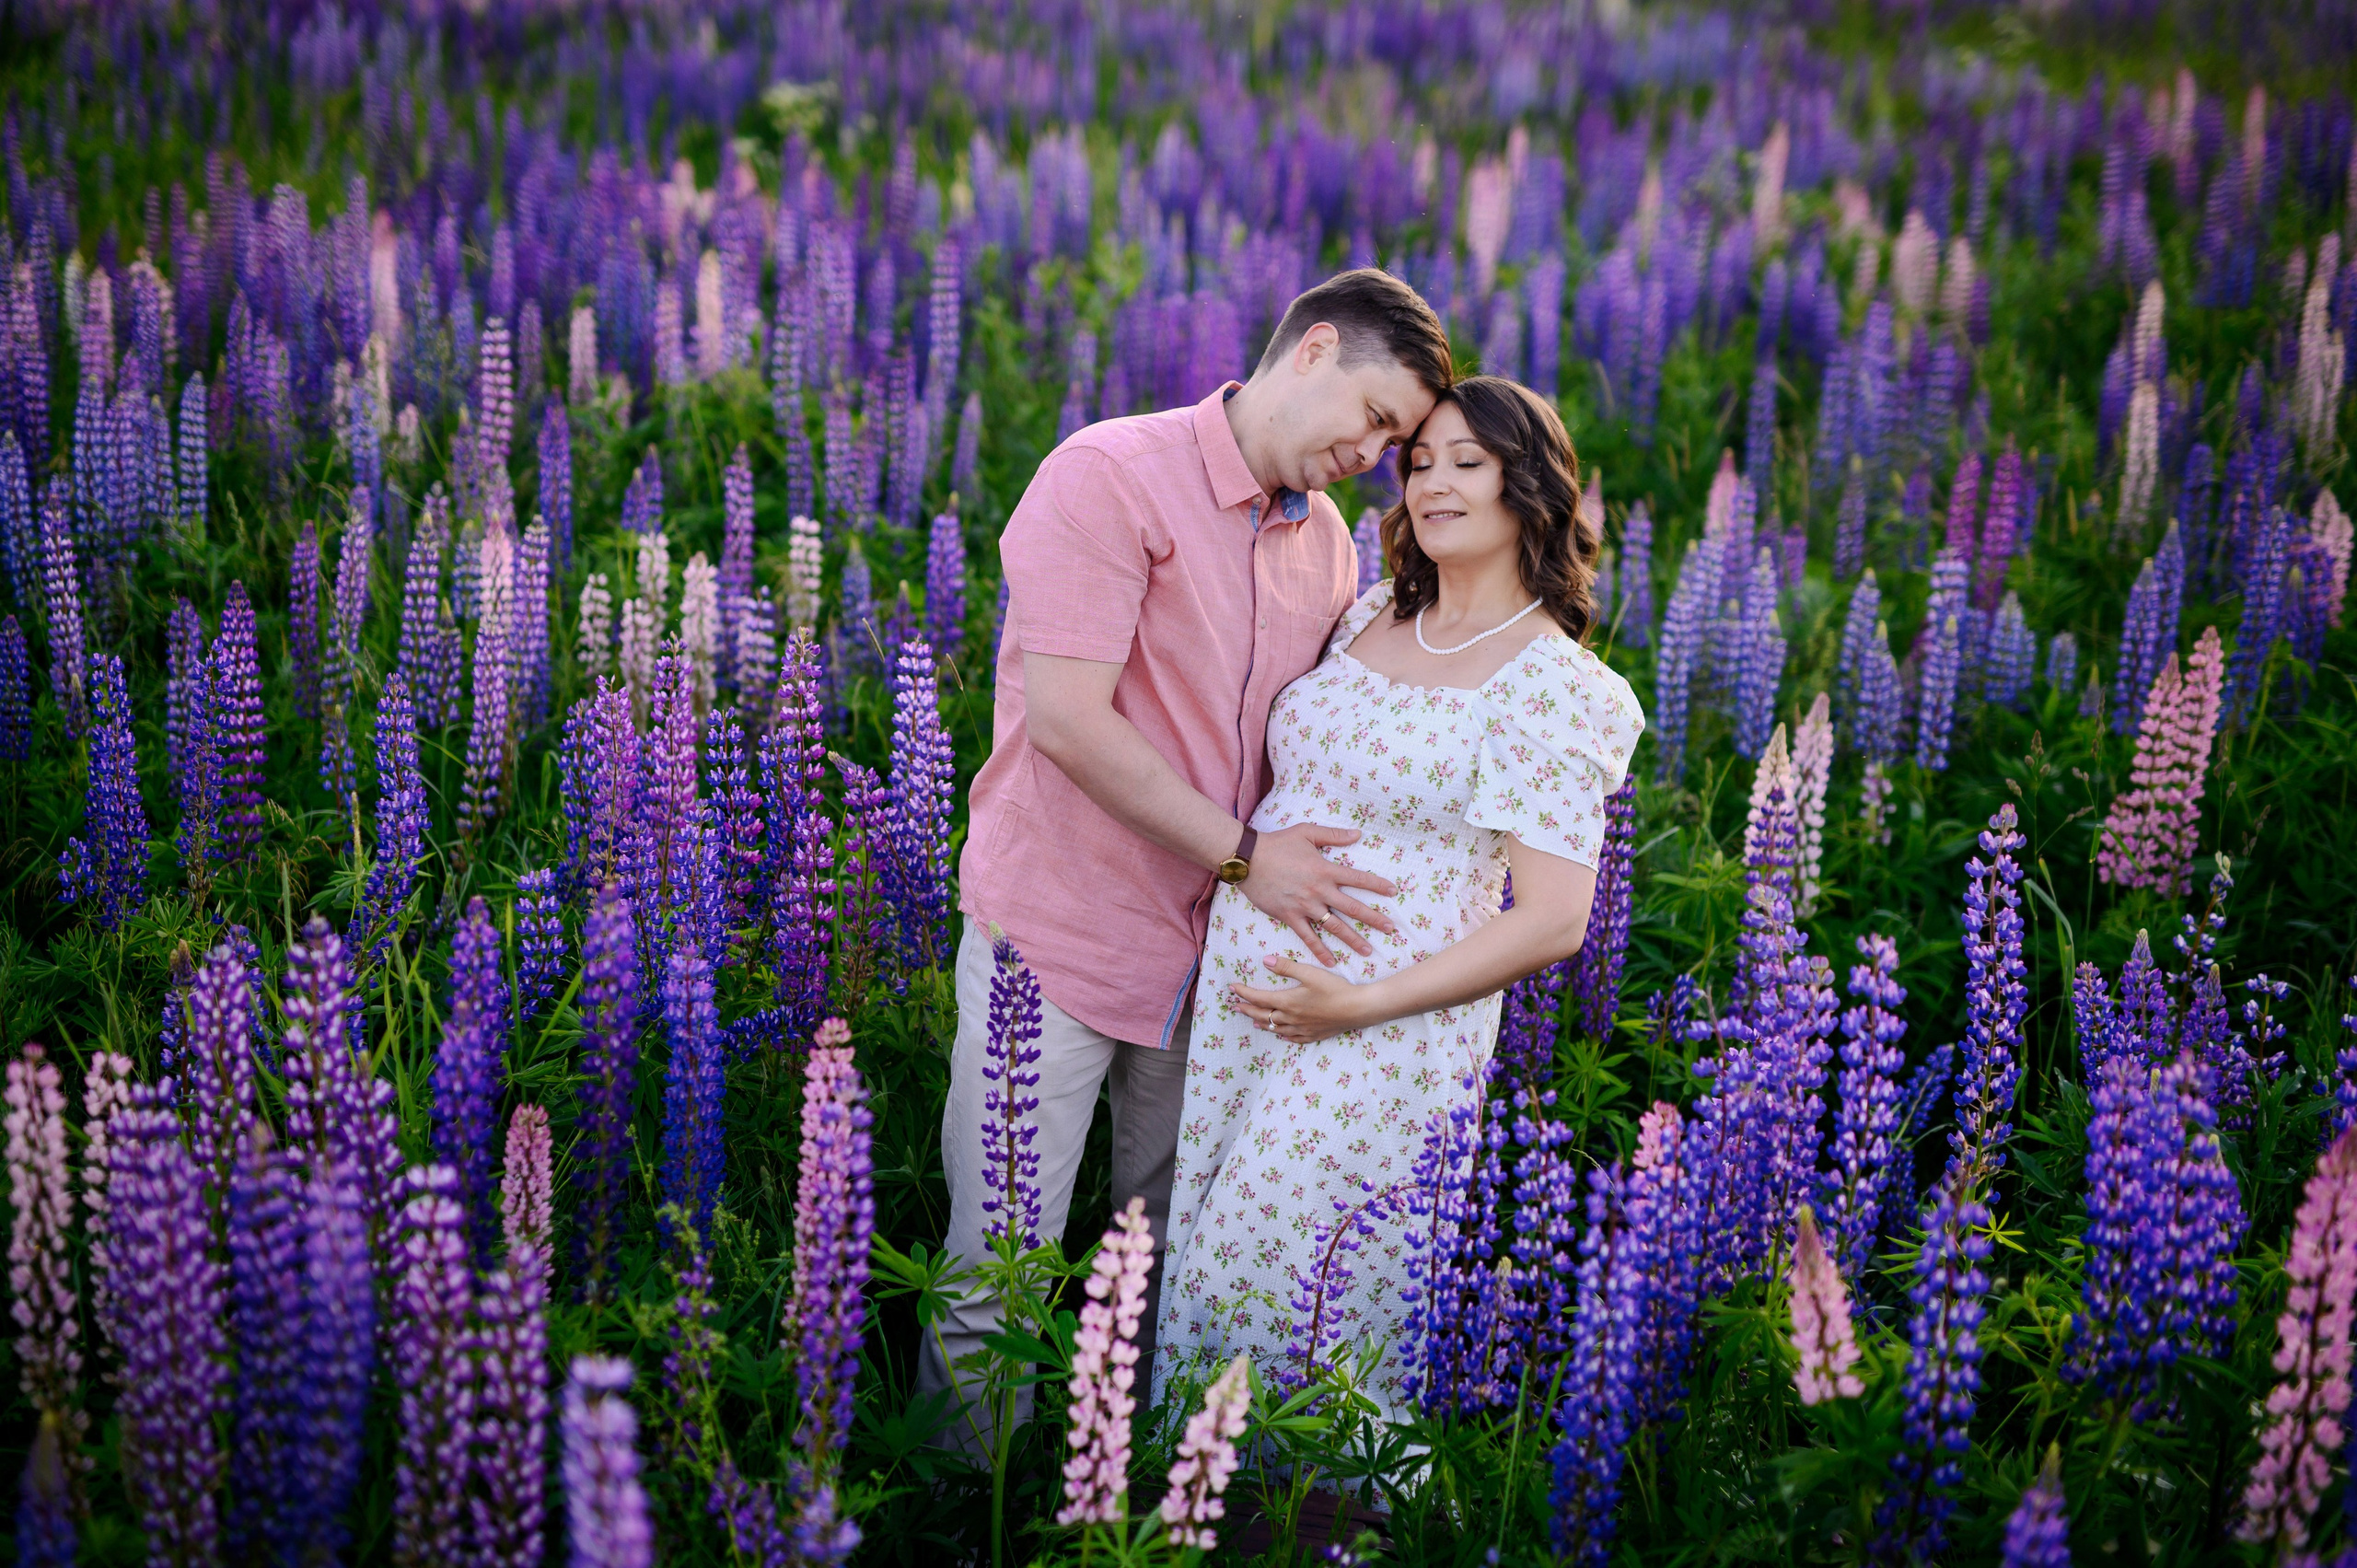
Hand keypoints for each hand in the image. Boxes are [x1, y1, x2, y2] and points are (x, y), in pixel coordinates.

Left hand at [1230, 955, 1379, 1043]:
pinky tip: (1282, 1034)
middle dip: (1247, 1009)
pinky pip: (1293, 1038)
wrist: (1357, 1008)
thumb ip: (1286, 967)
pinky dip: (1283, 1035)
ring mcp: (1302, 1029)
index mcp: (1287, 1002)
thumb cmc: (1335, 988)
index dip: (1243, 992)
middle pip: (1262, 1015)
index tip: (1232, 988)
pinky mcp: (1313, 1035)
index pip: (1258, 998)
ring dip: (1261, 1023)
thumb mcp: (1310, 973)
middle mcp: (1290, 1018)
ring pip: (1275, 1028)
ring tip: (1253, 1022)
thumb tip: (1264, 960)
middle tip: (1235, 1006)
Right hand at [1237, 824, 1397, 966]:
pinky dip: (1320, 950)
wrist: (1248, 859)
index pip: (1357, 878)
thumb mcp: (1307, 832)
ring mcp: (1305, 906)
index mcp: (1325, 870)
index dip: (1377, 885)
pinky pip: (1307, 937)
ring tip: (1368, 951)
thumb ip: (1333, 835)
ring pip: (1334, 927)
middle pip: (1352, 908)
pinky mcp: (1289, 916)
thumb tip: (1358, 834)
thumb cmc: (1277, 843)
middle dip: (1373, 919)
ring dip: (1353, 939)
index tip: (1393, 891)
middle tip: (1390, 929)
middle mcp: (1319, 891)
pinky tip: (1331, 961)